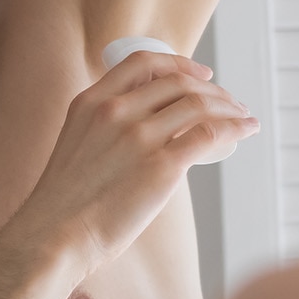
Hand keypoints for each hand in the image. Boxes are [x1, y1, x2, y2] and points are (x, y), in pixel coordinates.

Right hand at [13, 51, 259, 275]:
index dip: (179, 64)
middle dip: (213, 90)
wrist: (54, 236)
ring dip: (230, 108)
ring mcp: (138, 137)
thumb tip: (146, 136)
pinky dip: (234, 129)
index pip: (142, 62)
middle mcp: (115, 111)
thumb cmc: (65, 206)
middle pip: (178, 83)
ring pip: (200, 105)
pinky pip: (210, 135)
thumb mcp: (77, 146)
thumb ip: (106, 131)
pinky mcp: (161, 166)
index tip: (201, 75)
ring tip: (244, 119)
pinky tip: (244, 133)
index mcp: (91, 102)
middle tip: (231, 104)